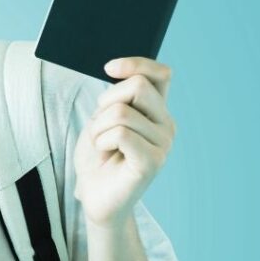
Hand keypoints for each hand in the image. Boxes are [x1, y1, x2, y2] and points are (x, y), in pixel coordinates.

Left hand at [72, 57, 176, 228]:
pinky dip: (102, 141)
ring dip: (98, 128)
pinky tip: (105, 153)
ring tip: (102, 146)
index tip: (108, 68)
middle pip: (138, 86)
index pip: (160, 74)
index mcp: (156, 111)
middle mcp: (166, 124)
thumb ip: (117, 97)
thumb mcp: (101, 119)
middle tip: (100, 127)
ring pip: (122, 112)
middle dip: (106, 102)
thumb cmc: (96, 158)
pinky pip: (121, 133)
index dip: (136, 64)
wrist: (93, 197)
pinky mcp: (153, 161)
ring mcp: (163, 143)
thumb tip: (118, 70)